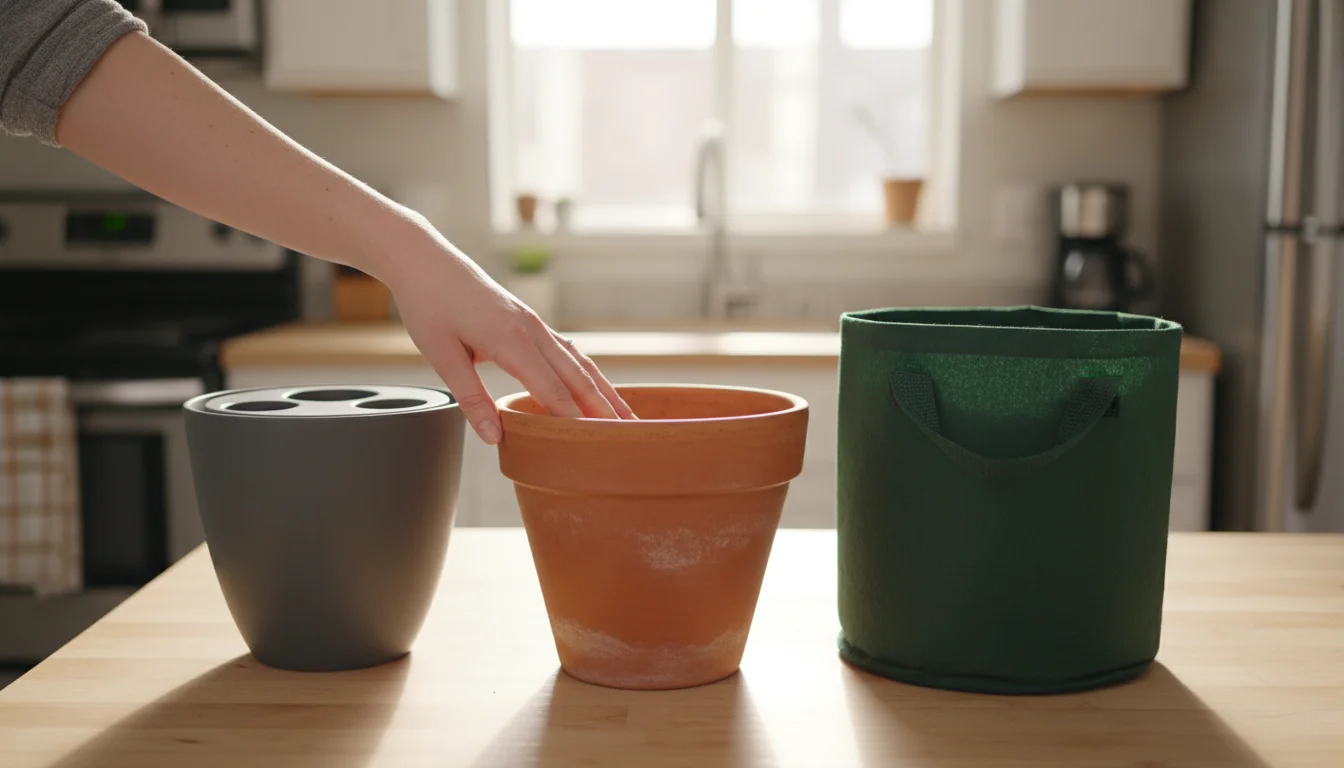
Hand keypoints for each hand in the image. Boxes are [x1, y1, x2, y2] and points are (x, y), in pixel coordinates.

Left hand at [383, 218, 635, 444]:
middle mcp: (532, 330)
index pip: (551, 388)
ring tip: (625, 415)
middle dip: (604, 406)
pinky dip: (586, 373)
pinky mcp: (531, 322)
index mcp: (510, 339)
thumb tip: (495, 437)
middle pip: (577, 375)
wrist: (426, 261)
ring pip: (579, 362)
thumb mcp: (441, 355)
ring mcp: (535, 324)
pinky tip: (596, 386)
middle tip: (629, 433)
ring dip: (603, 390)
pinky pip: (567, 352)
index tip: (595, 442)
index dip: (573, 417)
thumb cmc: (430, 305)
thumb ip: (470, 398)